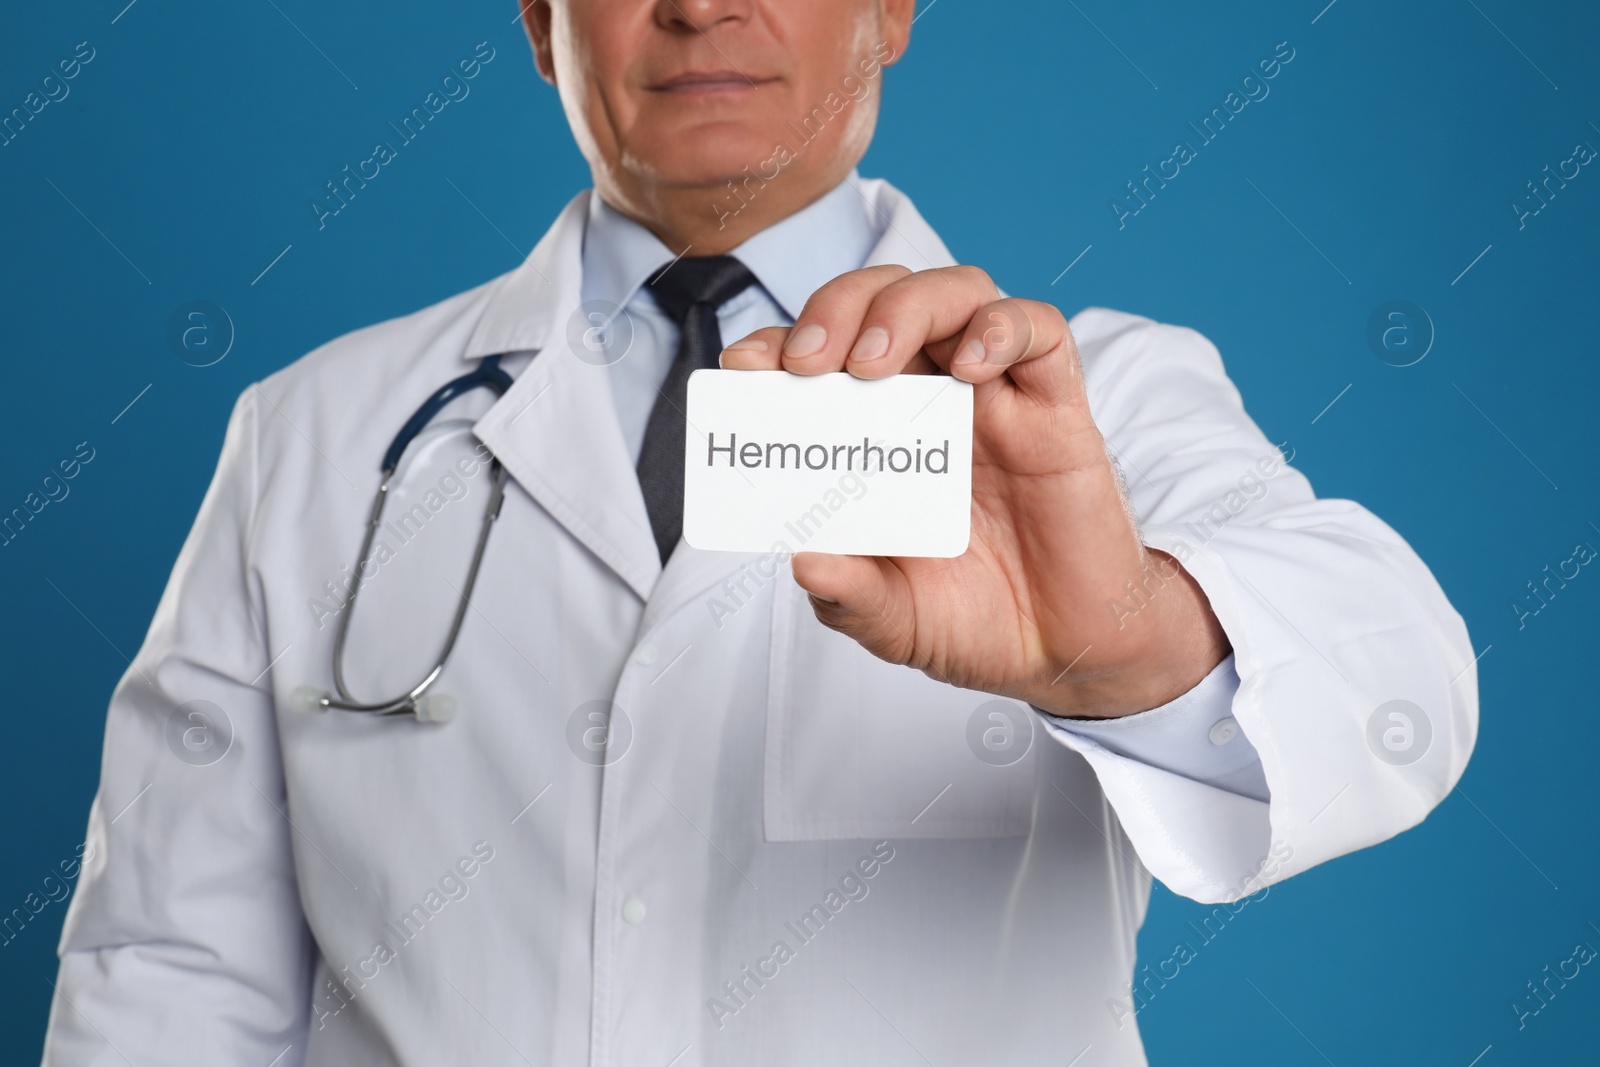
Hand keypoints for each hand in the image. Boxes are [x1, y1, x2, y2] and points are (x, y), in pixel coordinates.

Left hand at [719, 264, 1229, 717]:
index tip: (744, 366)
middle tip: (805, 362)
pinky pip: (1041, 334)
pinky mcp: (1057, 410)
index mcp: (878, 433)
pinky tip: (970, 365)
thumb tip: (803, 562)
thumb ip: (849, 596)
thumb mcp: (892, 620)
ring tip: (869, 362)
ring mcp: (996, 398)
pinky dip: (1001, 328)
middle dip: (834, 309)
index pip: (824, 353)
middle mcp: (933, 399)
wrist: (1063, 651)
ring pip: (957, 294)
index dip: (779, 343)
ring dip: (905, 307)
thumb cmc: (974, 620)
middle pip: (884, 299)